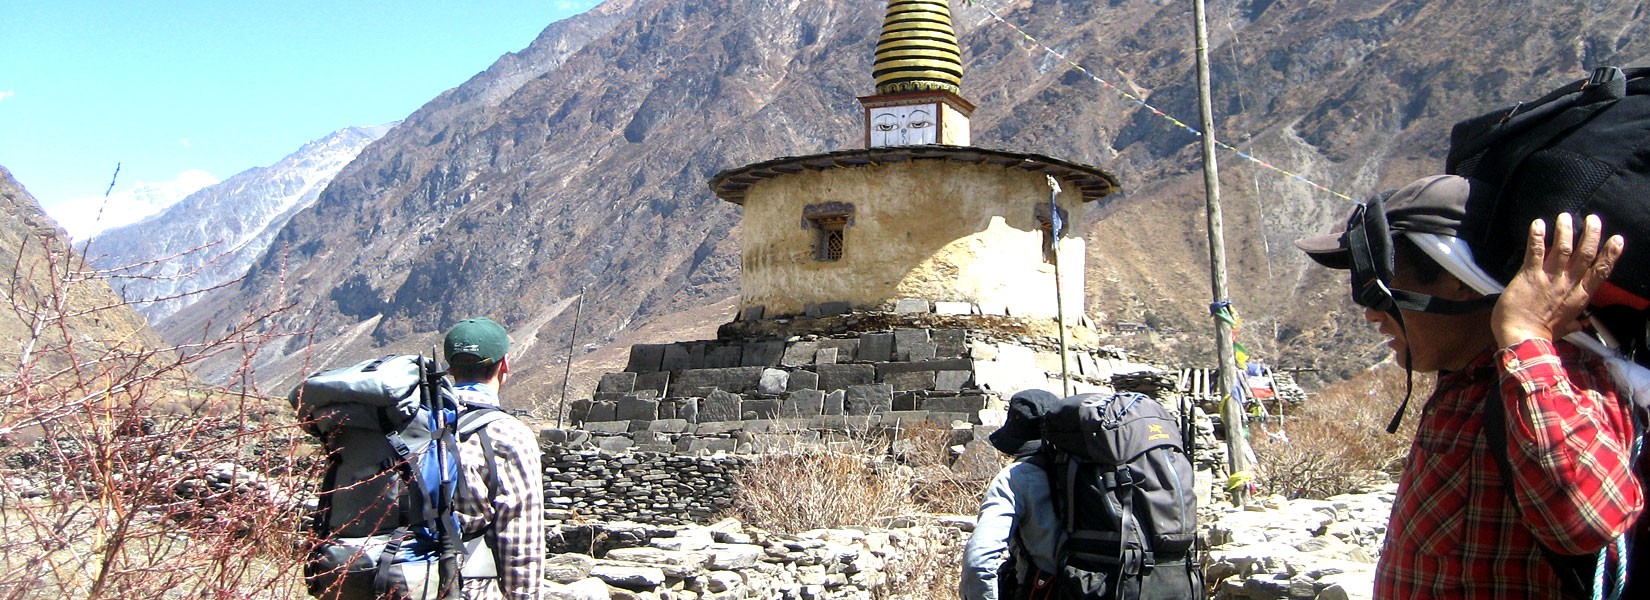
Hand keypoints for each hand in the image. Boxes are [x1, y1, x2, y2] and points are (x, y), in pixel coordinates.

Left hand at [1492, 213, 1624, 346]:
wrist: (1521, 340)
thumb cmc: (1541, 335)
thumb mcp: (1563, 329)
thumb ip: (1573, 323)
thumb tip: (1581, 324)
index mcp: (1579, 297)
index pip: (1600, 272)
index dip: (1610, 254)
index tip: (1617, 239)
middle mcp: (1567, 284)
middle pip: (1584, 254)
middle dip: (1591, 234)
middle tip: (1593, 219)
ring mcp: (1549, 278)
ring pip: (1562, 248)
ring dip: (1565, 230)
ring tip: (1565, 217)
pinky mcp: (1529, 275)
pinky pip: (1535, 251)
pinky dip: (1537, 236)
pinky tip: (1538, 223)